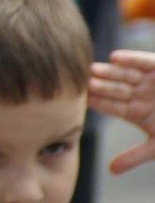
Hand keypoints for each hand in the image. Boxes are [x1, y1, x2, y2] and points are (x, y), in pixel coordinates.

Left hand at [89, 49, 154, 173]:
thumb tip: (111, 170)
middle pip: (114, 89)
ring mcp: (147, 81)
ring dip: (110, 72)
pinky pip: (142, 61)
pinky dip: (130, 58)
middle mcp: (138, 95)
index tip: (81, 100)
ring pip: (125, 75)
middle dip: (100, 86)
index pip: (112, 107)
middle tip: (83, 82)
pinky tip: (114, 58)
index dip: (98, 103)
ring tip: (93, 70)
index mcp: (135, 112)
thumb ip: (134, 156)